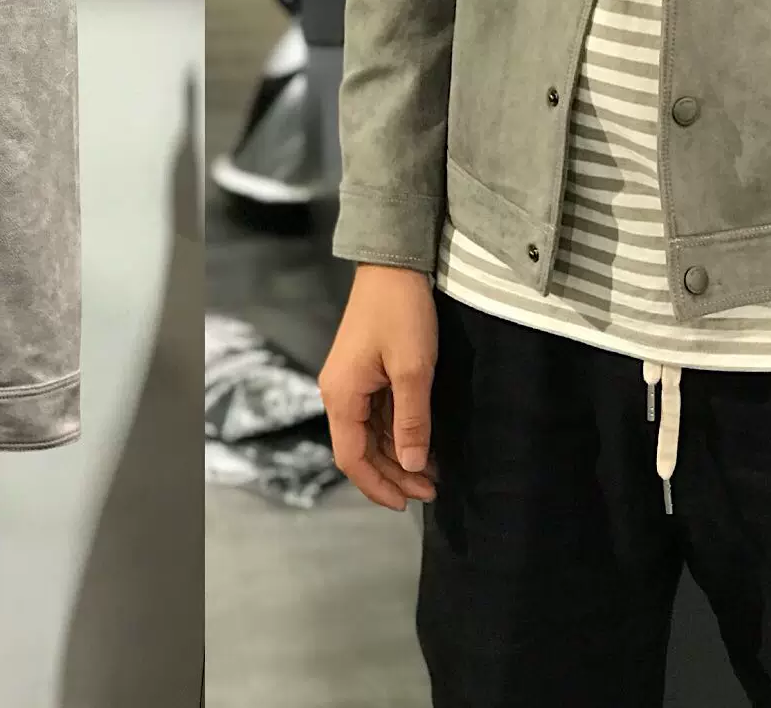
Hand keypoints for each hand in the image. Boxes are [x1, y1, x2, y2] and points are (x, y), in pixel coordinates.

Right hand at [318, 264, 439, 509]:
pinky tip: (420, 444)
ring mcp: (350, 384)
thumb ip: (412, 420)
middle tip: (431, 491)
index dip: (377, 486)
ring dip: (396, 457)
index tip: (407, 504)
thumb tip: (413, 465)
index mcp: (342, 396)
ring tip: (431, 474)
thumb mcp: (414, 369)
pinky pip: (376, 416)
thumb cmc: (401, 314)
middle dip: (392, 475)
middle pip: (359, 450)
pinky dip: (397, 435)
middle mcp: (339, 394)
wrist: (393, 266)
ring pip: (368, 435)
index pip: (351, 458)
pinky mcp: (364, 373)